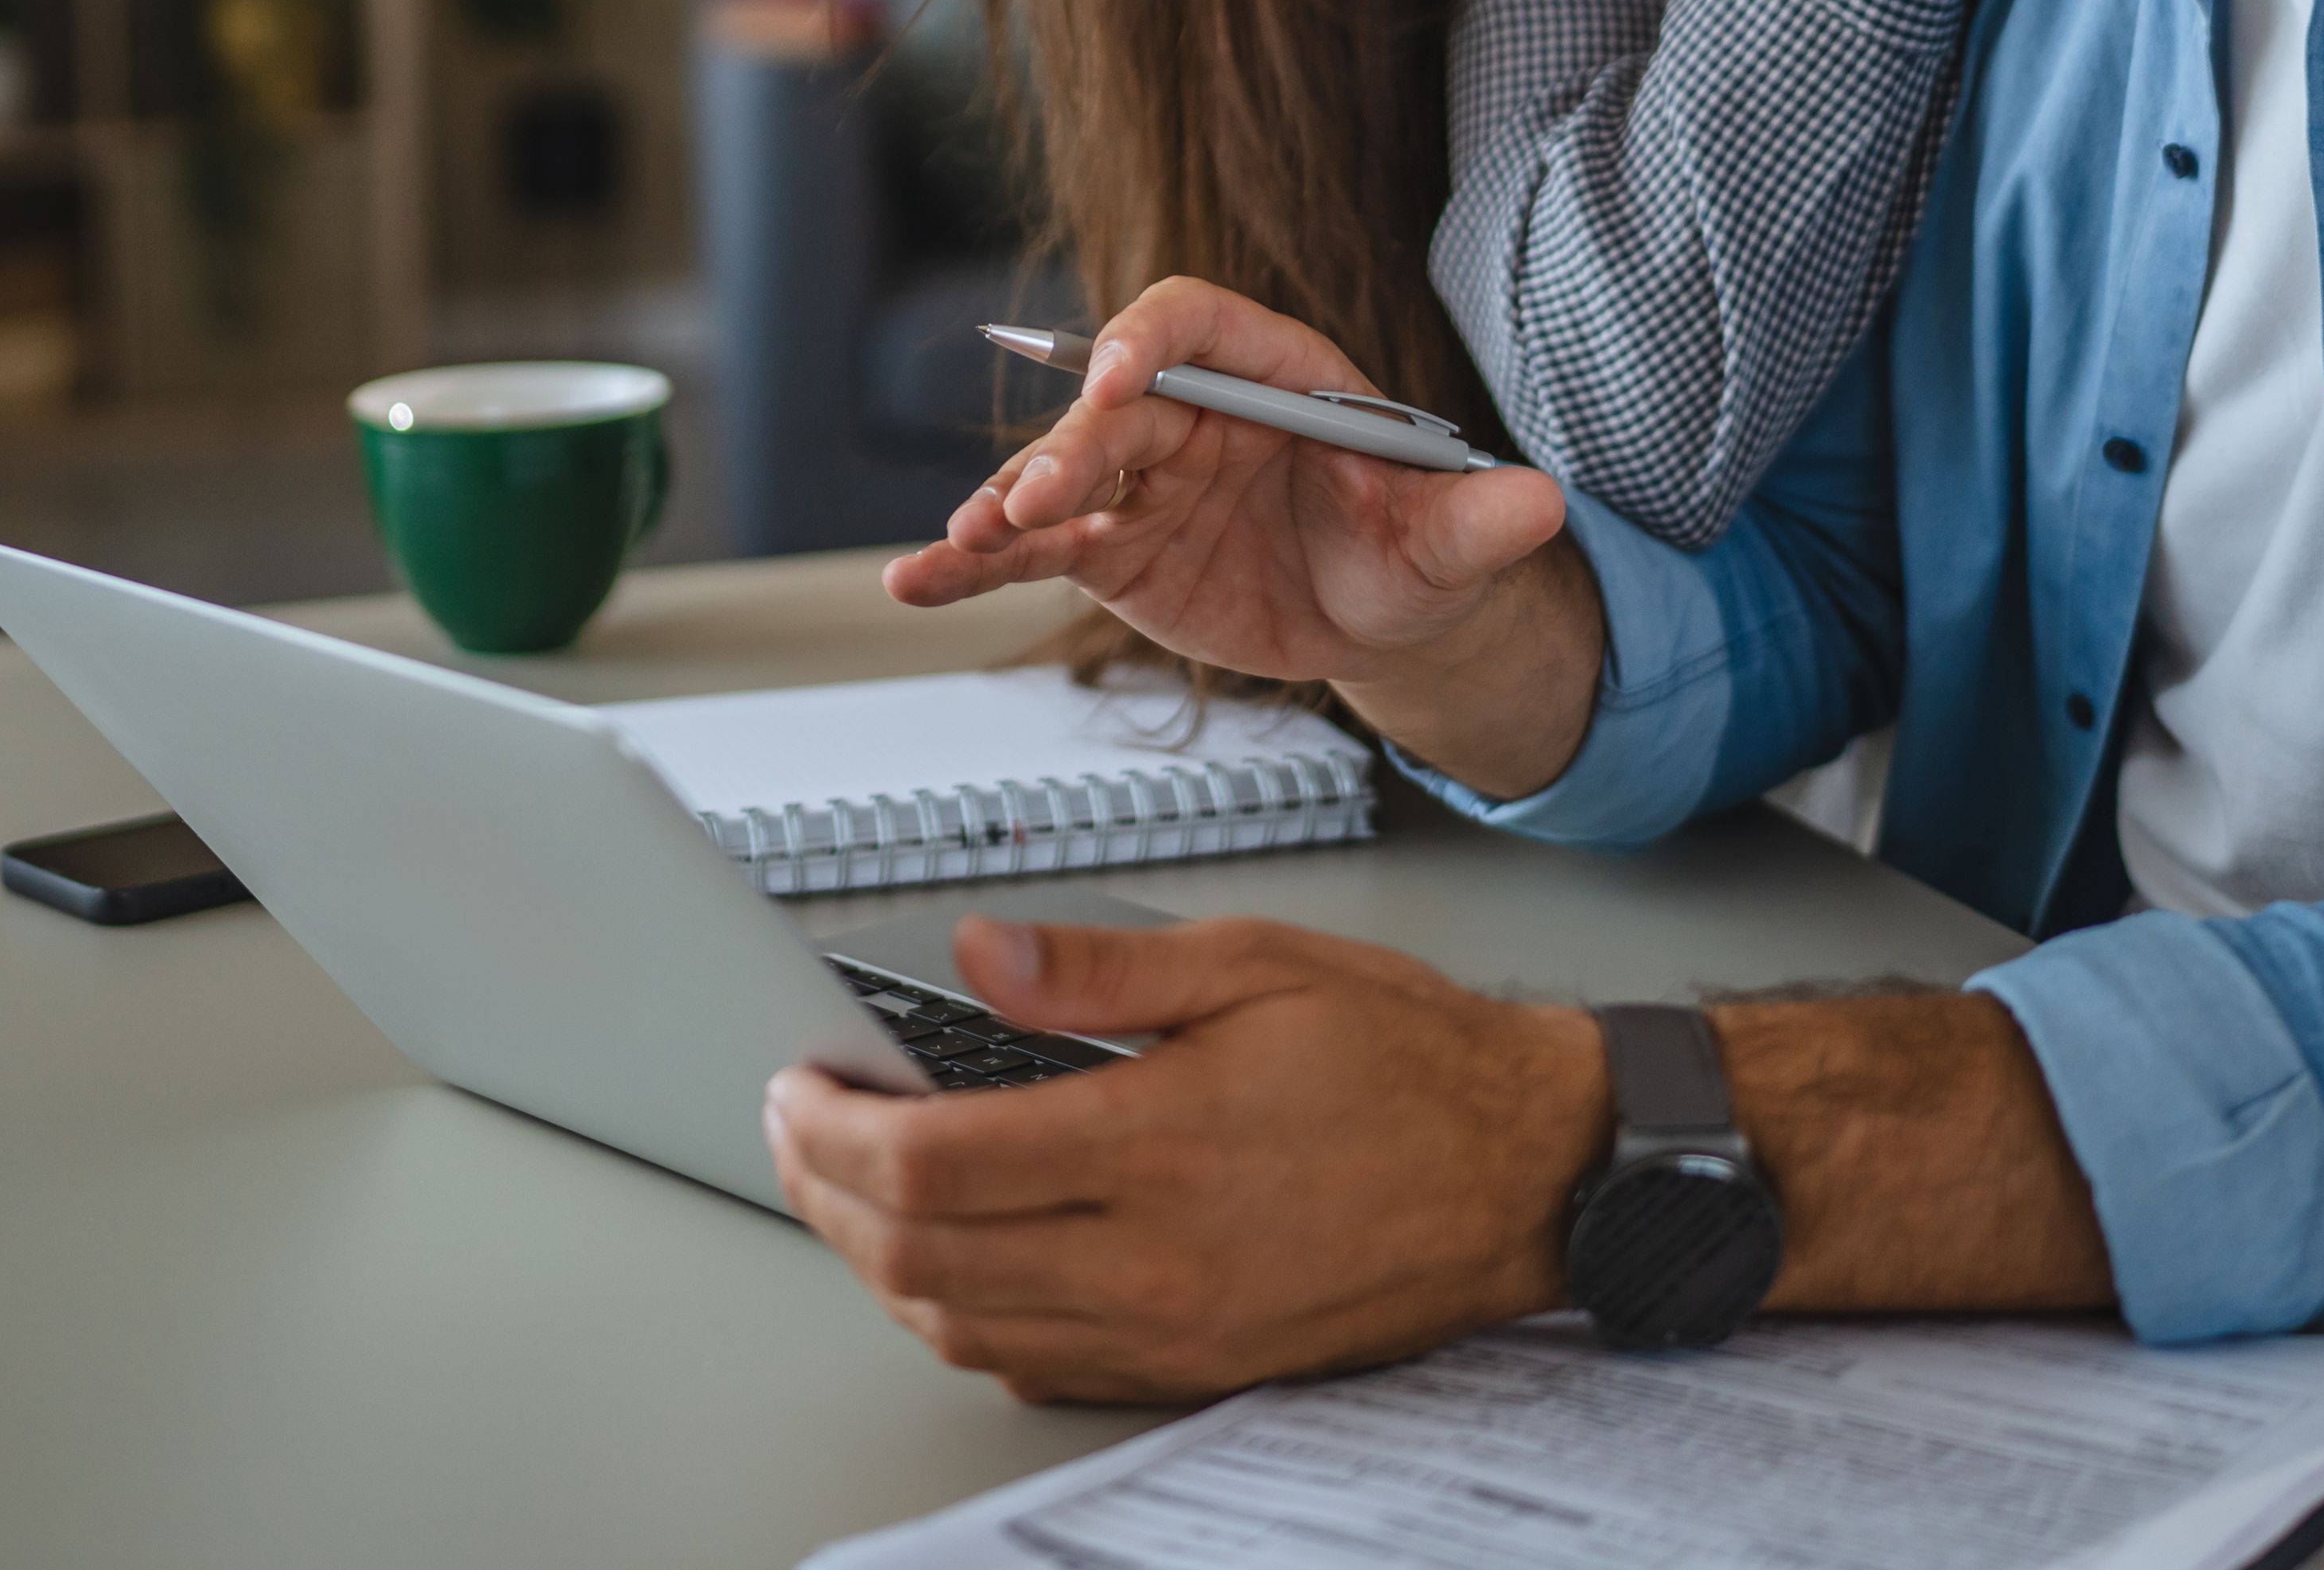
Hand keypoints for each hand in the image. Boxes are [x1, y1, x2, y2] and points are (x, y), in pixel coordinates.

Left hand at [766, 913, 1601, 1402]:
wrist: (1527, 1174)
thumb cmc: (1408, 1061)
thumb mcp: (1258, 963)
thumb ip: (1100, 971)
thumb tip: (978, 955)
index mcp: (1160, 1142)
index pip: (932, 1164)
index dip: (833, 1128)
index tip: (799, 1082)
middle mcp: (1155, 1257)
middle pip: (919, 1261)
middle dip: (823, 1194)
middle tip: (796, 1129)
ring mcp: (1172, 1328)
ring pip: (962, 1328)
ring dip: (877, 1265)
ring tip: (848, 1188)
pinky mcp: (1195, 1367)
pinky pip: (1036, 1367)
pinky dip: (962, 1319)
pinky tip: (950, 1261)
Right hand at [886, 281, 1582, 759]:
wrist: (1386, 616)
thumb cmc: (1420, 552)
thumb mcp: (1454, 541)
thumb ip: (1483, 518)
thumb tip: (1544, 500)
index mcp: (1271, 376)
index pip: (1194, 322)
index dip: (1148, 337)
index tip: (1115, 375)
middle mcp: (1192, 414)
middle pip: (1112, 405)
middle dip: (1069, 447)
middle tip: (1034, 501)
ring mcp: (1144, 482)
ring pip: (1057, 476)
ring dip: (1003, 505)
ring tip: (957, 547)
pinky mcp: (1113, 550)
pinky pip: (1033, 550)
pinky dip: (974, 565)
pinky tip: (917, 583)